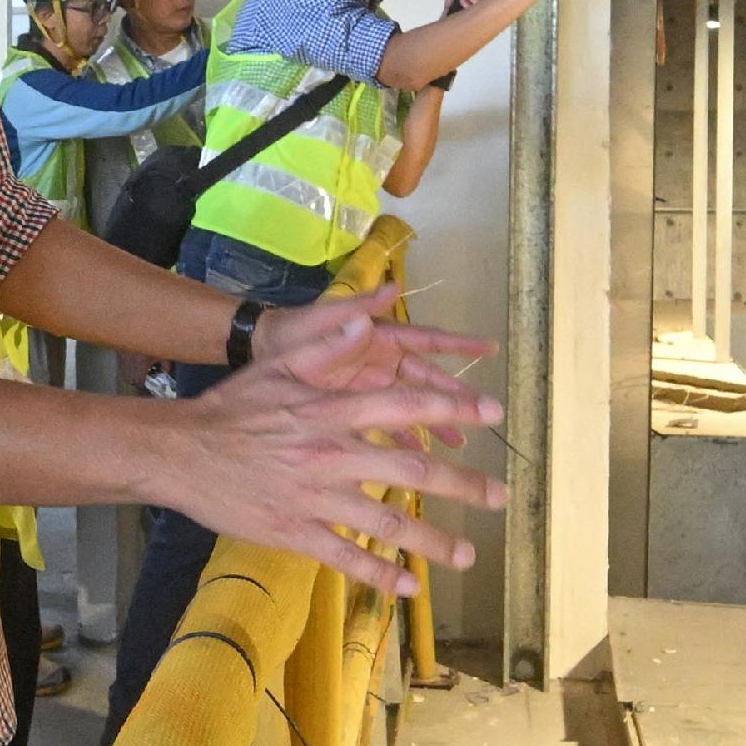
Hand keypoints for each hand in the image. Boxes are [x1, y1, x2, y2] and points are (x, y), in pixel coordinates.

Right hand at [168, 297, 503, 594]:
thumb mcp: (278, 364)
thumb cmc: (233, 406)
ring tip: (467, 553)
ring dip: (432, 541)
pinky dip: (379, 573)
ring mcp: (314, 496)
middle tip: (499, 496)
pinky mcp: (294, 530)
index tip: (493, 414)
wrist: (180, 451)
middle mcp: (330, 453)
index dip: (453, 409)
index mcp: (330, 410)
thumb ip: (328, 344)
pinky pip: (345, 555)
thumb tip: (369, 316)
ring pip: (386, 522)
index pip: (405, 406)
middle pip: (410, 471)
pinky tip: (408, 586)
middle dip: (462, 484)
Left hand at [248, 286, 493, 428]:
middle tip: (487, 411)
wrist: (255, 353)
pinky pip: (387, 424)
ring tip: (461, 445)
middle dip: (456, 395)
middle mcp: (379, 360)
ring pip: (411, 404)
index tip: (490, 348)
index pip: (425, 339)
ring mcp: (368, 385)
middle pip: (426, 378)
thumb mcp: (321, 320)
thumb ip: (356, 308)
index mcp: (376, 336)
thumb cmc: (289, 331)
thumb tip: (393, 286)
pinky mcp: (354, 407)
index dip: (457, 344)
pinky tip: (422, 459)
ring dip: (435, 422)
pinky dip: (404, 439)